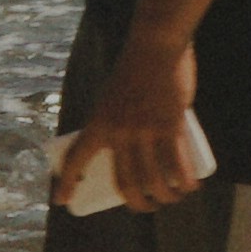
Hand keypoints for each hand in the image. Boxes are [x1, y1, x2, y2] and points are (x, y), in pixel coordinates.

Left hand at [77, 38, 206, 213]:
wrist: (155, 45)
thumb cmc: (135, 68)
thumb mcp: (112, 95)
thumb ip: (116, 118)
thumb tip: (129, 145)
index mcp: (98, 122)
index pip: (76, 157)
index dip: (66, 182)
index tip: (61, 201)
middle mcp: (118, 131)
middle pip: (125, 181)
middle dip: (137, 203)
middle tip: (146, 206)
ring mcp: (145, 130)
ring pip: (154, 179)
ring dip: (165, 197)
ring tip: (172, 198)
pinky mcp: (170, 125)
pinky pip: (178, 164)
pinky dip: (185, 182)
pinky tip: (189, 188)